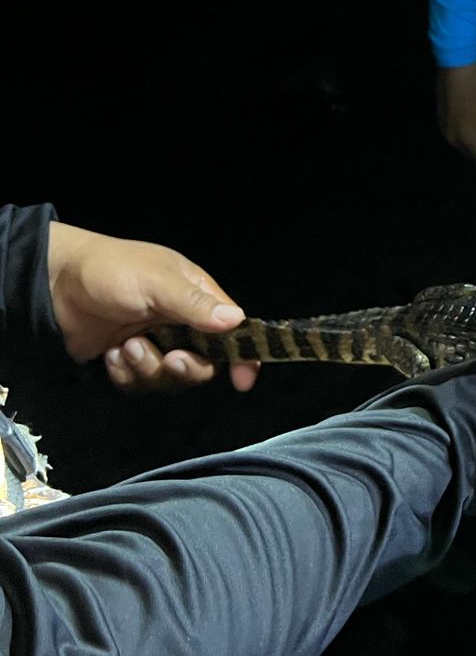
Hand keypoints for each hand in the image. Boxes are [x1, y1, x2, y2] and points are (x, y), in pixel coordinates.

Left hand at [47, 223, 258, 393]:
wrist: (53, 284)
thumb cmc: (110, 272)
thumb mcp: (155, 283)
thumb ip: (194, 304)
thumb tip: (237, 320)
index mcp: (196, 296)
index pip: (233, 330)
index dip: (242, 356)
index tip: (241, 382)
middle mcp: (180, 321)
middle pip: (203, 363)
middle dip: (186, 367)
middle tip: (170, 359)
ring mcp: (153, 341)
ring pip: (169, 378)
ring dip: (148, 368)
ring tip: (123, 347)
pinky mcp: (127, 358)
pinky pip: (139, 383)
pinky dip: (125, 374)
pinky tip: (109, 356)